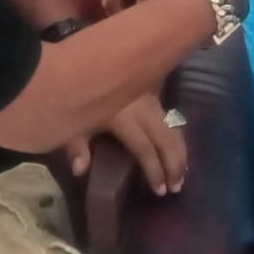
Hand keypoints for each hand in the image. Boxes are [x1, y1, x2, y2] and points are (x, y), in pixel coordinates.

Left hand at [63, 92, 187, 195]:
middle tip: (178, 186)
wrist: (83, 62)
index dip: (154, 170)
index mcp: (123, 117)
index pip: (144, 148)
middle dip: (174, 163)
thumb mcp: (71, 120)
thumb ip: (76, 147)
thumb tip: (80, 170)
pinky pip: (169, 117)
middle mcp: (141, 107)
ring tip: (182, 173)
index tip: (160, 190)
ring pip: (172, 126)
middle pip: (165, 138)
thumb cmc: (75, 92)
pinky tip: (177, 149)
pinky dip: (176, 135)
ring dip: (179, 150)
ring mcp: (148, 98)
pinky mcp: (151, 91)